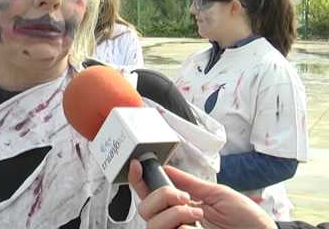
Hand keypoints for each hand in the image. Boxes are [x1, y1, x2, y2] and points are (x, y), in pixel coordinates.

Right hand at [128, 160, 276, 228]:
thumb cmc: (248, 221)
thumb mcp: (218, 194)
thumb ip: (190, 182)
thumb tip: (167, 168)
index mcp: (182, 206)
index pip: (152, 194)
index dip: (139, 180)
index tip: (138, 165)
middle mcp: (176, 222)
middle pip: (144, 208)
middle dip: (160, 196)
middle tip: (183, 197)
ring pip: (151, 223)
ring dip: (173, 212)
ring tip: (196, 213)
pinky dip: (181, 225)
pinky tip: (197, 225)